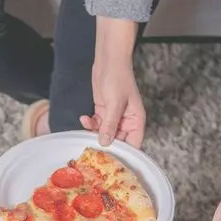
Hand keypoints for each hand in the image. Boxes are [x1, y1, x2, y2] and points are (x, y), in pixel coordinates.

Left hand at [79, 17, 145, 147]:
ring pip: (104, 134)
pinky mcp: (103, 112)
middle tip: (92, 149)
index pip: (133, 144)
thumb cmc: (118, 78)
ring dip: (94, 133)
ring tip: (86, 128)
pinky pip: (96, 125)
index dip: (124, 153)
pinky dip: (89, 124)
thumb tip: (106, 143)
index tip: (111, 161)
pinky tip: (84, 118)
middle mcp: (126, 121)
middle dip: (105, 144)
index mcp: (136, 121)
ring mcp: (114, 117)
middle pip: (117, 141)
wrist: (108, 59)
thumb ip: (110, 124)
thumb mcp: (114, 103)